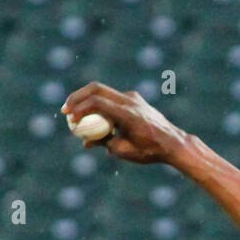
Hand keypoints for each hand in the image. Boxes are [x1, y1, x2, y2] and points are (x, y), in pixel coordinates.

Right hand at [61, 83, 187, 164]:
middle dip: (77, 97)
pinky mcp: (135, 99)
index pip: (97, 102)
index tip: (70, 119)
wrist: (173, 143)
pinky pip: (113, 99)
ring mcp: (133, 97)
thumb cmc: (150, 150)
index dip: (80, 109)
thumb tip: (86, 142)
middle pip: (96, 89)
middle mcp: (130, 101)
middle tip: (65, 110)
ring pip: (103, 91)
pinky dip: (102, 106)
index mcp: (127, 114)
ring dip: (88, 101)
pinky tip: (96, 120)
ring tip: (77, 115)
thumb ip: (104, 143)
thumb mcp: (124, 151)